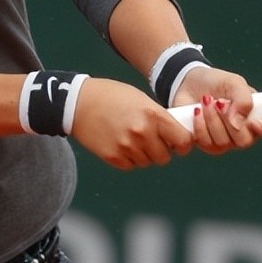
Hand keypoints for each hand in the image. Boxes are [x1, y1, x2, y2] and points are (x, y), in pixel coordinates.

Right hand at [70, 77, 193, 169]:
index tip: (178, 143)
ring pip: (147, 162)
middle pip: (164, 157)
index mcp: (153, 115)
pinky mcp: (113, 157)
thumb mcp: (142, 100)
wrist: (78, 102)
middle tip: (151, 139)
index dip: (183, 144)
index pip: (183, 141)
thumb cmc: (112, 96)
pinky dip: (129, 158)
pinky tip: (120, 143)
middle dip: (161, 150)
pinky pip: (131, 165)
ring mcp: (127, 147)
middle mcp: (142, 133)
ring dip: (144, 154)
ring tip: (131, 138)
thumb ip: (159, 118)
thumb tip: (176, 136)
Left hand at [172, 66, 261, 154]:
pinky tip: (196, 112)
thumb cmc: (217, 82)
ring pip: (224, 143)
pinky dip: (200, 126)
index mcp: (261, 116)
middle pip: (245, 141)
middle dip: (229, 120)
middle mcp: (247, 132)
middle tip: (219, 102)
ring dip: (212, 119)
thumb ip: (243, 99)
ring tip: (206, 100)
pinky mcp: (208, 144)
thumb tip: (238, 123)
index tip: (254, 122)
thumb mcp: (234, 82)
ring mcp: (228, 141)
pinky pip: (207, 144)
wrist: (188, 83)